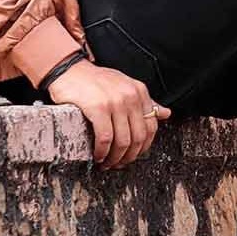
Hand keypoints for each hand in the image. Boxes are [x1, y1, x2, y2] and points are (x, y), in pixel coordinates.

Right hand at [46, 58, 171, 169]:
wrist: (71, 70)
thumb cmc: (96, 81)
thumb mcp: (125, 86)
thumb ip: (145, 102)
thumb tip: (166, 114)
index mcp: (140, 91)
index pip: (151, 127)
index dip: (142, 147)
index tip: (132, 156)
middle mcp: (131, 95)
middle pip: (138, 137)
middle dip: (128, 157)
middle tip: (117, 164)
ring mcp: (115, 101)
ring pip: (123, 141)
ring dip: (115, 158)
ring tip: (106, 163)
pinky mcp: (98, 107)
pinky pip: (105, 138)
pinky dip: (102, 152)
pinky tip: (98, 156)